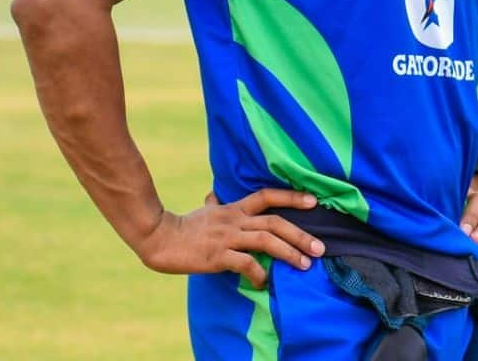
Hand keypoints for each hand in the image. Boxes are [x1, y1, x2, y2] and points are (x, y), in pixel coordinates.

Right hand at [136, 189, 325, 289]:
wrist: (158, 237)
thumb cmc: (182, 226)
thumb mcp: (203, 211)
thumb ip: (213, 204)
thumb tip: (212, 196)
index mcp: (234, 209)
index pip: (268, 196)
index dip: (292, 197)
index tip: (314, 201)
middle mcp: (235, 220)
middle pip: (275, 222)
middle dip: (301, 235)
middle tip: (320, 248)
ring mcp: (227, 237)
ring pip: (266, 241)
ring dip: (288, 253)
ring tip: (305, 265)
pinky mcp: (217, 255)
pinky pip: (245, 263)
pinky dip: (259, 272)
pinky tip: (266, 282)